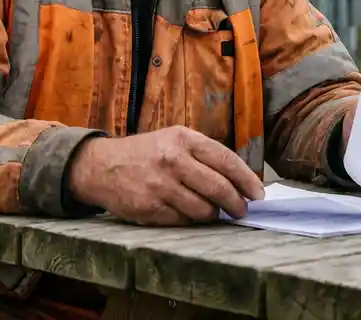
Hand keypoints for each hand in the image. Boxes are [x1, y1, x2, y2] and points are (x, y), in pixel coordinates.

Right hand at [66, 125, 264, 225]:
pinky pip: (183, 220)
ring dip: (212, 214)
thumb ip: (204, 156)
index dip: (247, 180)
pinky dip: (189, 219)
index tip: (258, 194)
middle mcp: (173, 159)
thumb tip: (241, 181)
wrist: (102, 165)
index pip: (226, 160)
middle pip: (219, 188)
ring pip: (203, 209)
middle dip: (236, 204)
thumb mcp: (173, 140)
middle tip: (241, 211)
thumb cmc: (146, 153)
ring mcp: (160, 184)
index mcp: (183, 139)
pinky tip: (184, 211)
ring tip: (209, 211)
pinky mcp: (149, 206)